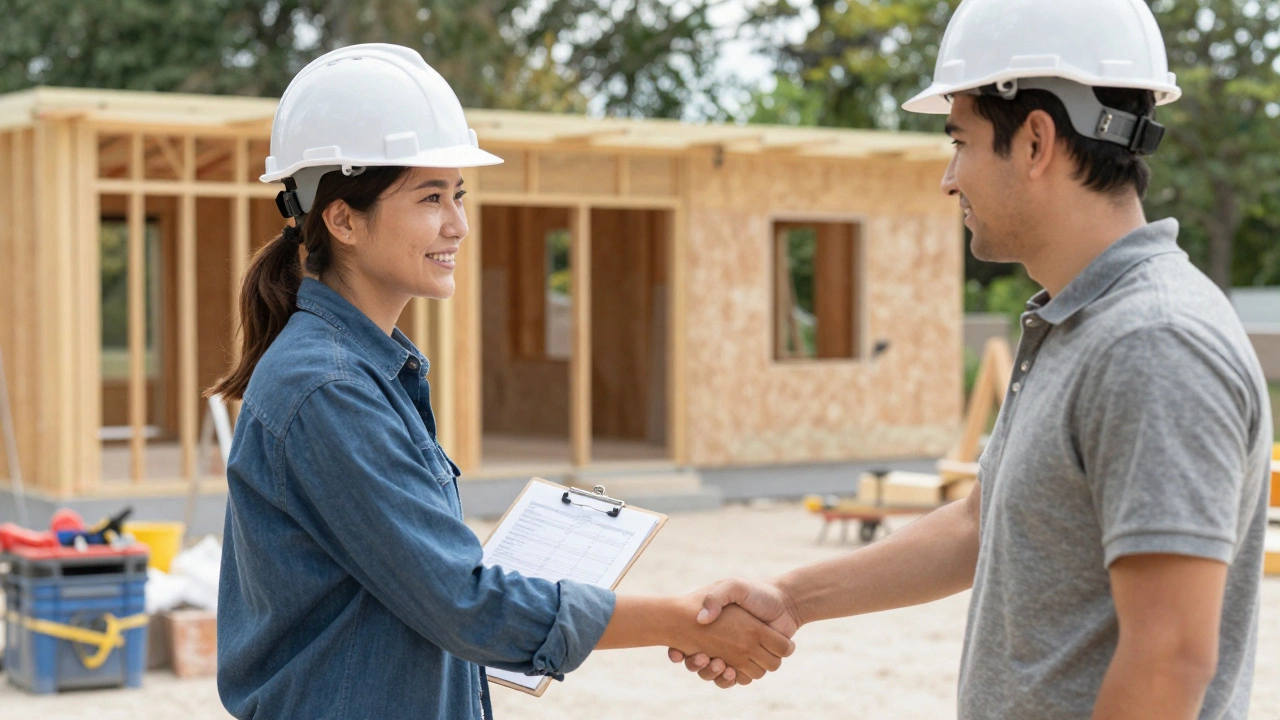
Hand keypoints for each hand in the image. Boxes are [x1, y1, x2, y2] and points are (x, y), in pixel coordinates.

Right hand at [668, 579, 800, 687]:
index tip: (677, 653)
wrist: (784, 602)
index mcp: (710, 628)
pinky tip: (732, 670)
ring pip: (717, 676)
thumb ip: (716, 597)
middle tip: (705, 657)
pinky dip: (734, 678)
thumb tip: (701, 620)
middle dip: (697, 666)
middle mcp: (719, 644)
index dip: (676, 653)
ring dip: (715, 674)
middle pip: (698, 666)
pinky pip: (739, 679)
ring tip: (720, 664)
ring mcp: (736, 657)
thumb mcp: (733, 587)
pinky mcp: (752, 664)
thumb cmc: (755, 593)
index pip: (684, 645)